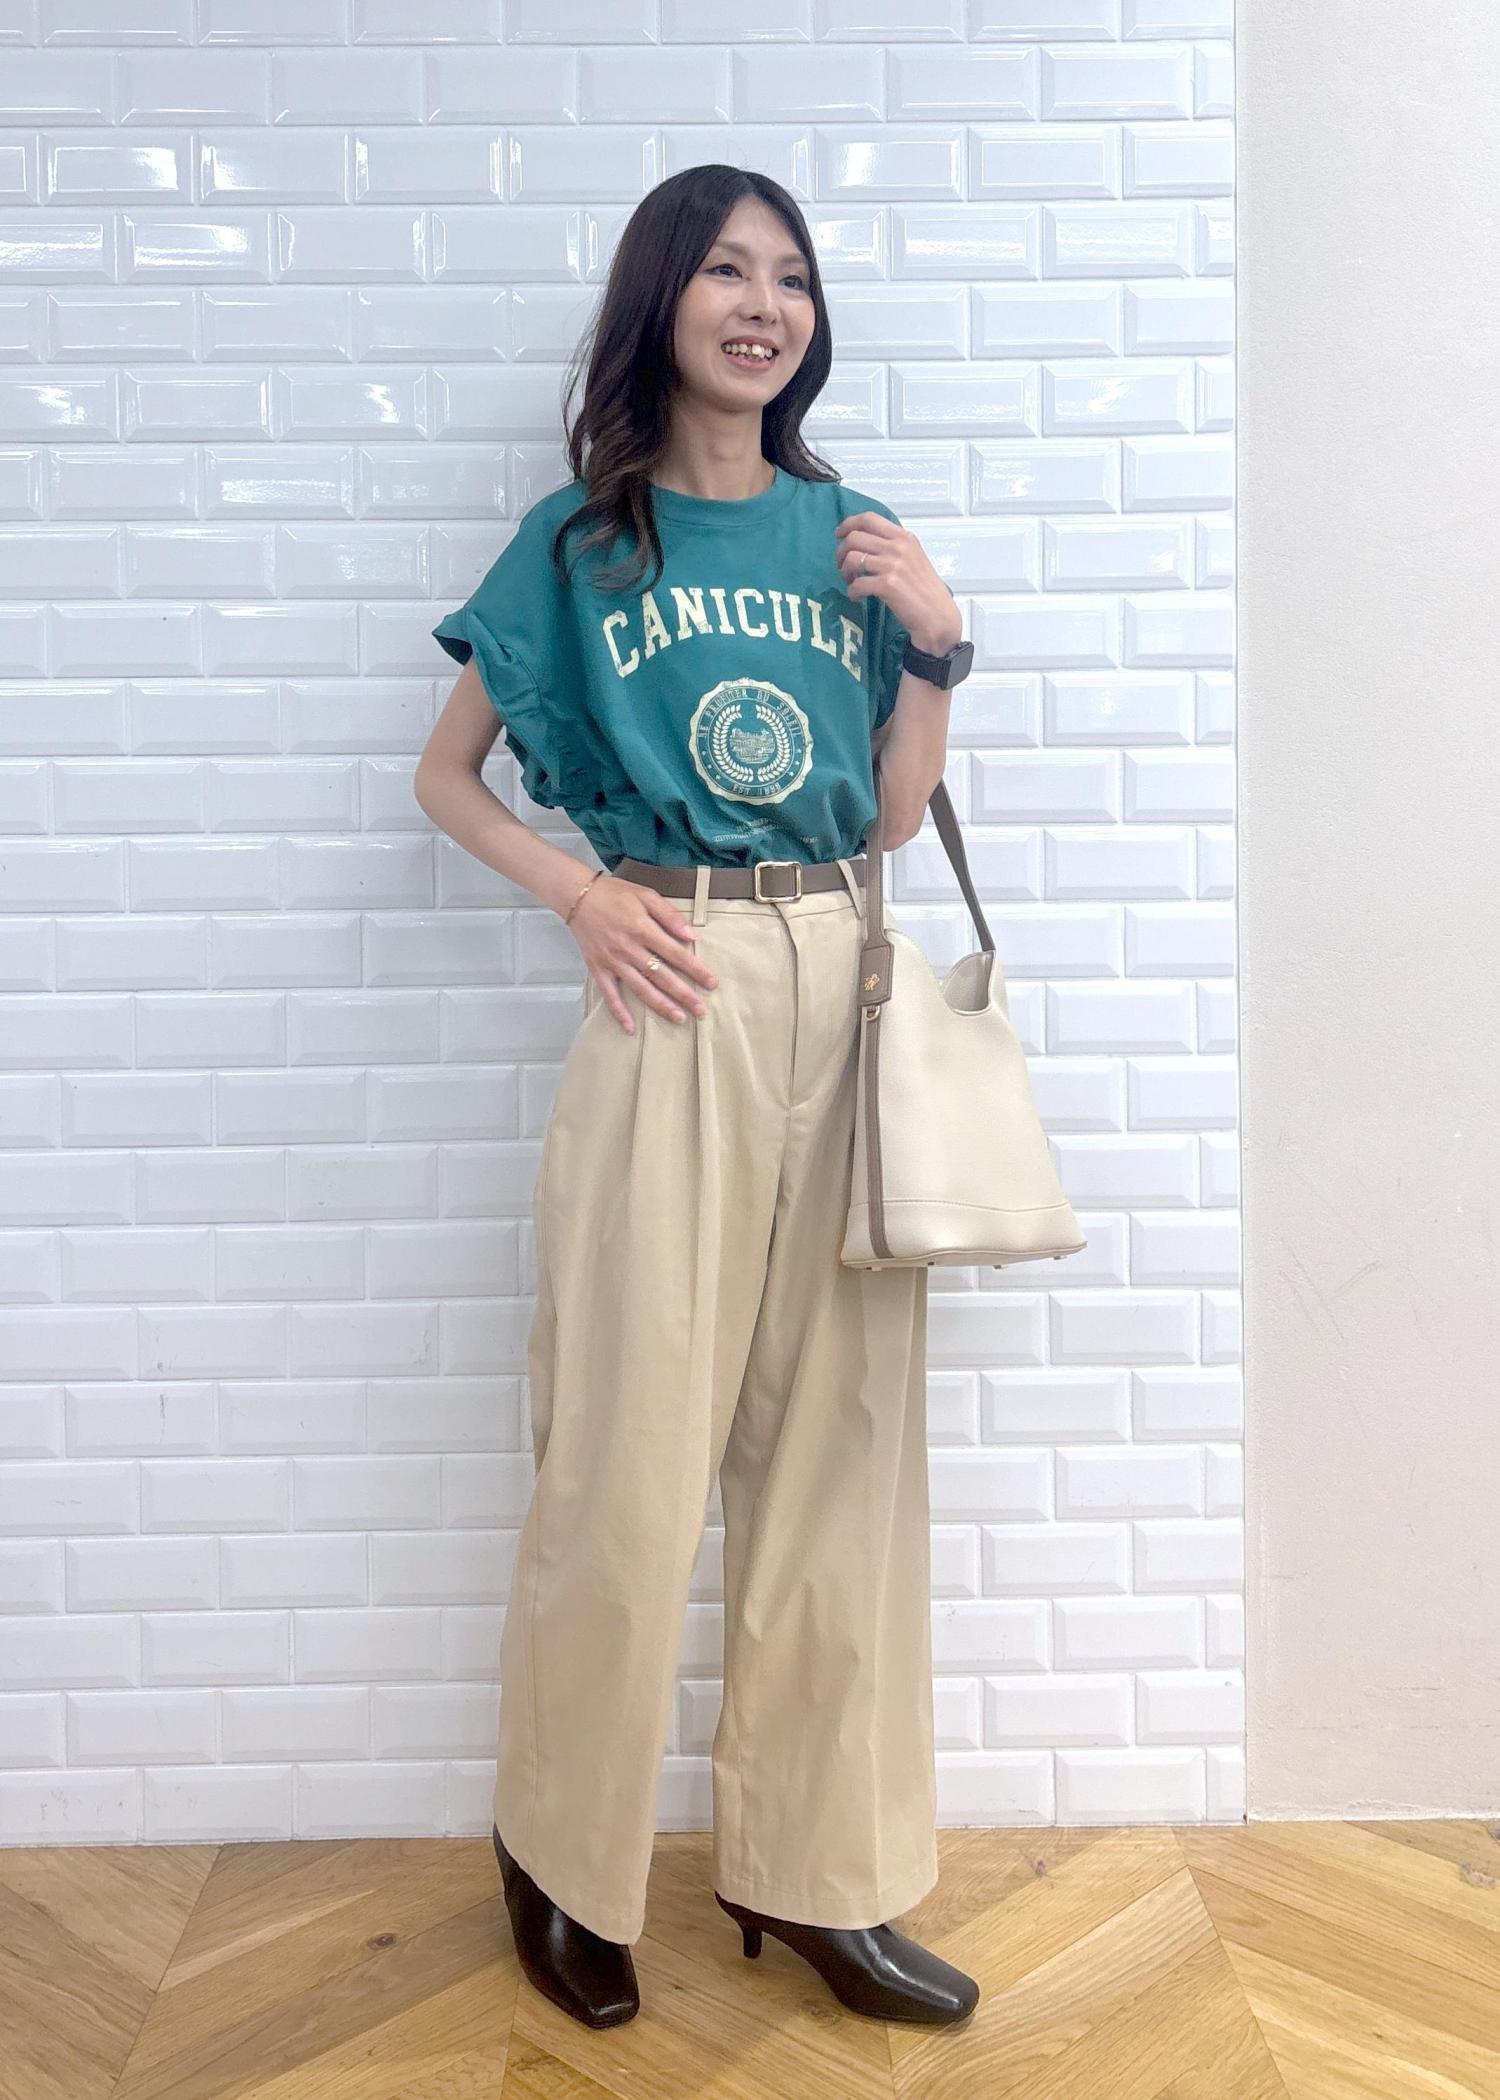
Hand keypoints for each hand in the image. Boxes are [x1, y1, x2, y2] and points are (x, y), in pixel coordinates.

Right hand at [568, 875, 717, 1033]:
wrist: (578, 896)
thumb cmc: (615, 894)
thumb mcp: (646, 895)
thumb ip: (669, 914)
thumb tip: (690, 935)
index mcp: (643, 929)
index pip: (676, 954)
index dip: (695, 969)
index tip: (712, 983)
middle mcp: (629, 949)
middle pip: (662, 976)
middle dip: (684, 995)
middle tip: (702, 1011)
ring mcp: (613, 962)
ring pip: (640, 988)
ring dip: (661, 1005)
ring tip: (679, 1019)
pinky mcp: (598, 969)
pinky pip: (609, 994)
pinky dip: (619, 1012)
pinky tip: (631, 1028)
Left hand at [834, 510, 962, 656]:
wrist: (937, 615)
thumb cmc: (925, 590)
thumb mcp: (914, 558)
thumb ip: (893, 547)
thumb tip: (865, 543)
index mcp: (904, 537)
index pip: (869, 519)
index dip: (849, 524)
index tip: (839, 534)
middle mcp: (898, 547)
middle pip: (855, 537)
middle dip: (841, 551)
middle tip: (842, 566)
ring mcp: (892, 565)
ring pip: (852, 558)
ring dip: (845, 571)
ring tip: (850, 581)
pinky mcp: (887, 585)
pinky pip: (856, 583)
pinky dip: (852, 591)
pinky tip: (856, 597)